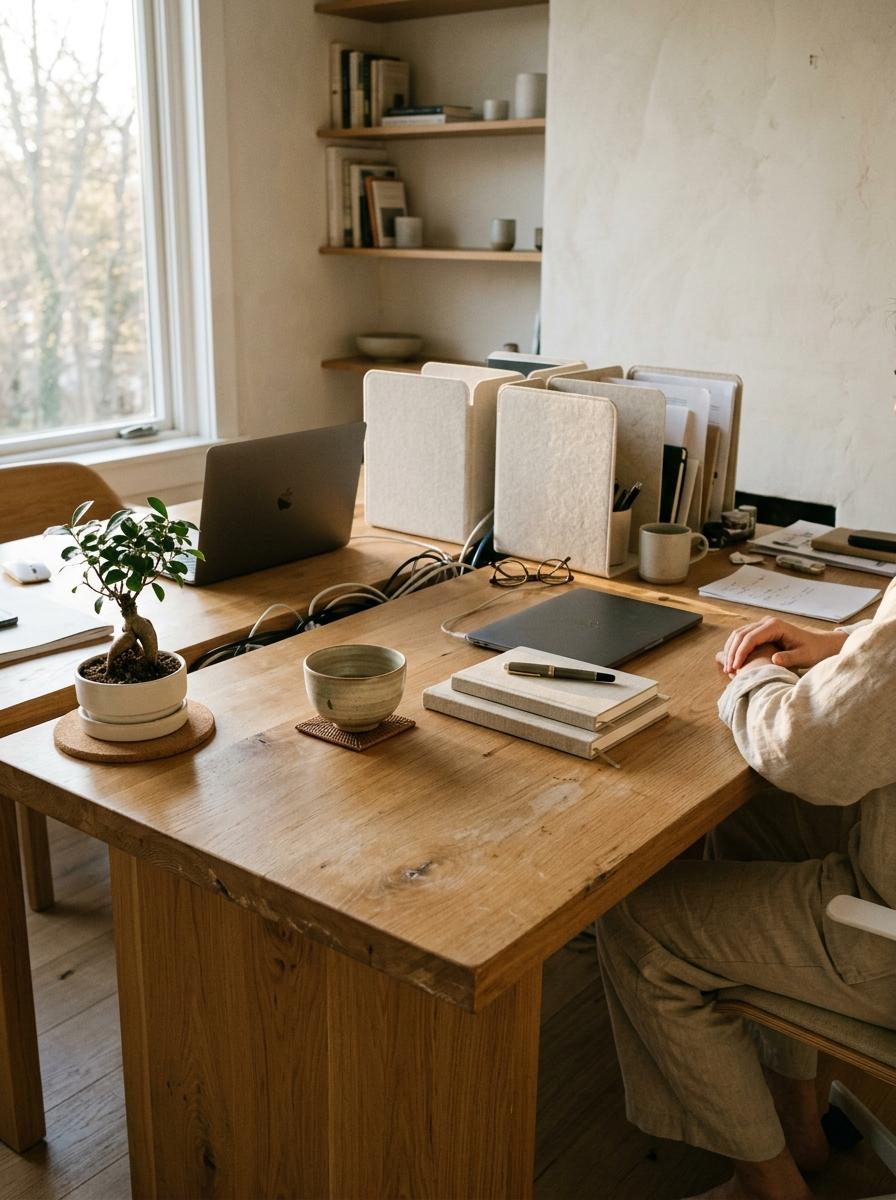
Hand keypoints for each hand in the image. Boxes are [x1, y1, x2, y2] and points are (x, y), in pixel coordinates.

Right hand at [719, 617, 847, 675]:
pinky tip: (734, 662)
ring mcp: (763, 625)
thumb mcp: (804, 656)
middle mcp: (767, 622)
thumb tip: (774, 660)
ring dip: (731, 650)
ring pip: (739, 635)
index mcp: (775, 626)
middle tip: (728, 670)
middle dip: (732, 653)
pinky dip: (735, 649)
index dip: (741, 653)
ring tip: (728, 668)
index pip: (750, 638)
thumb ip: (790, 658)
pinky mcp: (762, 631)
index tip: (736, 668)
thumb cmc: (813, 651)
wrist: (820, 644)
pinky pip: (743, 637)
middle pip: (741, 634)